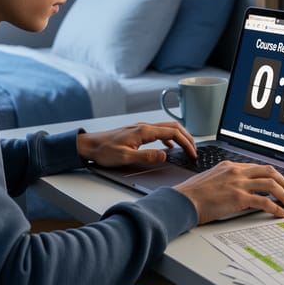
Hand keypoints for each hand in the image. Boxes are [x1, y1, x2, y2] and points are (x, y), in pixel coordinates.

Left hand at [76, 121, 195, 166]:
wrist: (89, 145)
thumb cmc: (104, 151)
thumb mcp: (126, 157)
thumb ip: (146, 156)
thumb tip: (165, 155)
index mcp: (144, 131)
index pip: (173, 133)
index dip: (186, 143)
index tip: (192, 153)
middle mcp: (144, 127)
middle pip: (173, 127)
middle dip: (187, 138)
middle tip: (194, 150)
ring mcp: (141, 128)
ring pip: (167, 128)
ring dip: (179, 137)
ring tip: (186, 148)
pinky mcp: (137, 133)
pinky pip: (159, 132)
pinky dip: (169, 138)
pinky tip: (169, 148)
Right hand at [174, 161, 283, 223]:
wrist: (183, 201)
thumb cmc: (192, 194)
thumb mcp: (210, 179)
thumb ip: (226, 180)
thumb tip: (237, 189)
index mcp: (229, 166)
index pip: (257, 167)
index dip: (272, 175)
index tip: (278, 183)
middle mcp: (236, 172)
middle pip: (269, 171)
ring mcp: (239, 184)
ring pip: (271, 185)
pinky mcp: (239, 198)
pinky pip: (265, 202)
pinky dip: (276, 208)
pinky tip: (280, 213)